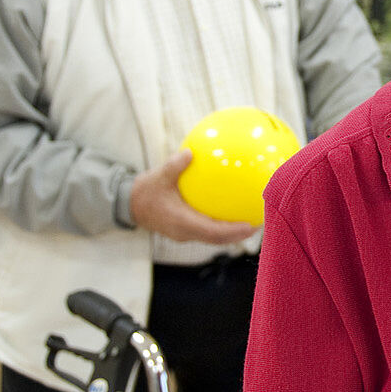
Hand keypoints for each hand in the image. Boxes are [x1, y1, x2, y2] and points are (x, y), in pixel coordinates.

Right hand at [128, 150, 259, 245]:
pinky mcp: (185, 230)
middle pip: (217, 239)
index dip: (231, 232)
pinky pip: (207, 230)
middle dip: (238, 235)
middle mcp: (185, 232)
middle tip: (259, 225)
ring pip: (213, 238)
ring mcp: (185, 234)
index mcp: (181, 222)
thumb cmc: (146, 191)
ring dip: (232, 233)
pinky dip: (222, 225)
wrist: (130, 206)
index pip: (211, 232)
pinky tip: (232, 211)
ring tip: (252, 222)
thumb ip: (174, 166)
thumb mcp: (158, 176)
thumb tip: (190, 152)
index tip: (249, 226)